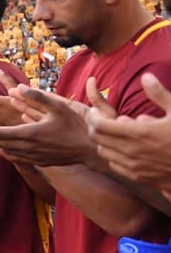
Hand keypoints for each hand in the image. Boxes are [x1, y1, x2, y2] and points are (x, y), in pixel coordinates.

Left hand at [0, 86, 95, 166]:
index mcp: (29, 134)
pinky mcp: (39, 162)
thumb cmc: (76, 125)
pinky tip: (7, 144)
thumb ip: (36, 96)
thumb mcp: (58, 106)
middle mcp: (28, 148)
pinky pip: (17, 157)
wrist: (91, 149)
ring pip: (7, 151)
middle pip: (0, 143)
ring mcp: (34, 157)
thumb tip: (17, 87)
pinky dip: (7, 150)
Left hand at [87, 73, 170, 188]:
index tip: (96, 110)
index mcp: (140, 133)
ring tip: (113, 132)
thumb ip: (159, 94)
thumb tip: (146, 76)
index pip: (100, 125)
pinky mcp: (137, 176)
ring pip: (103, 152)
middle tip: (100, 118)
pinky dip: (113, 154)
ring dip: (103, 141)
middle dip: (94, 127)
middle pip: (96, 139)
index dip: (93, 116)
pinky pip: (114, 164)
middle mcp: (132, 151)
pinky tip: (123, 147)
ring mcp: (133, 166)